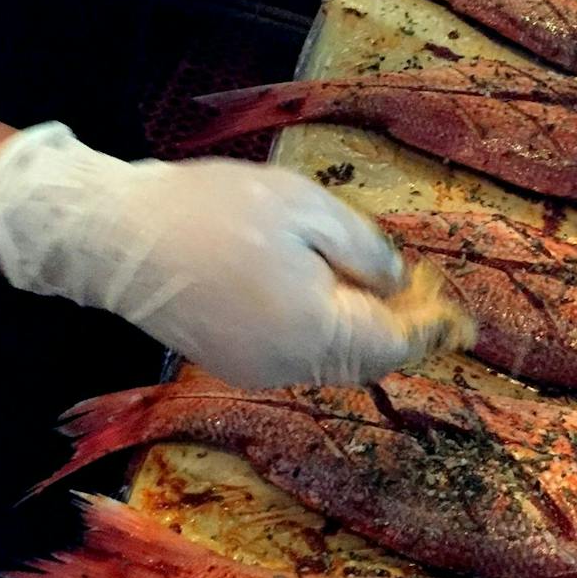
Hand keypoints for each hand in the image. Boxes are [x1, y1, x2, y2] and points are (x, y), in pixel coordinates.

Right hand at [0, 124, 460, 386]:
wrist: (115, 236)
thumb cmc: (210, 211)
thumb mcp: (305, 207)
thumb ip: (363, 249)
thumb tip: (397, 281)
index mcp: (314, 332)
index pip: (395, 344)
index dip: (430, 327)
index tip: (460, 316)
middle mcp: (288, 366)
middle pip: (367, 360)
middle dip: (401, 330)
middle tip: (430, 299)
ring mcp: (256, 370)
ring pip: (333, 361)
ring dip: (363, 331)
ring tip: (384, 291)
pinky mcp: (231, 361)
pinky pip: (299, 356)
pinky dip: (326, 333)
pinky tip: (331, 296)